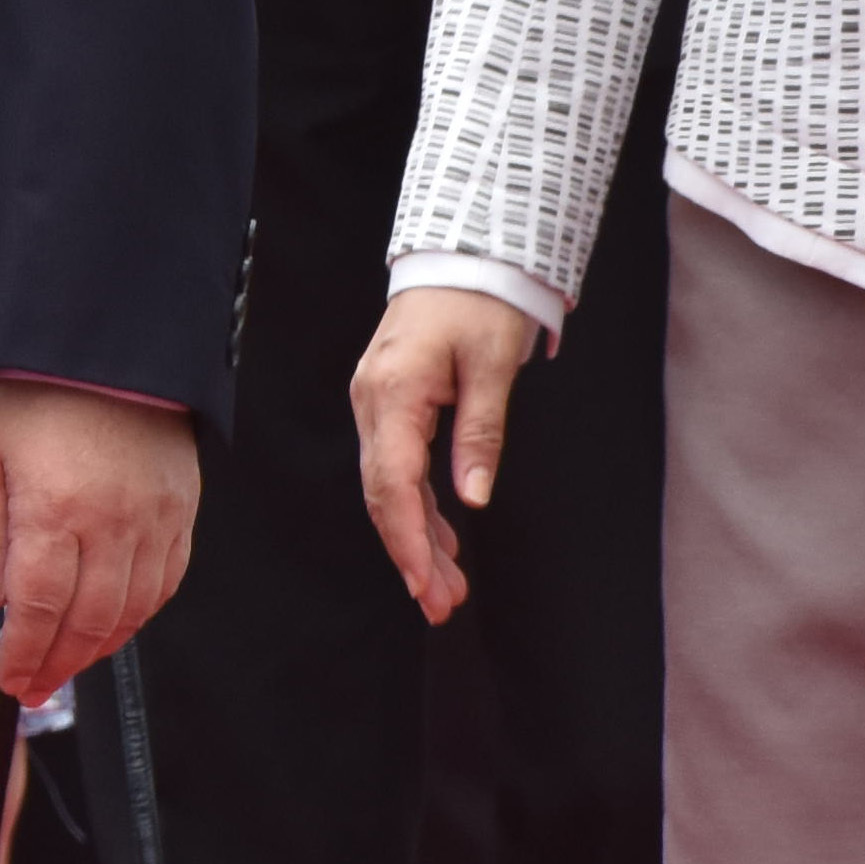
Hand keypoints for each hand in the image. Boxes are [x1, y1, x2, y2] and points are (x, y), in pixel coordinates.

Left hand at [0, 380, 194, 708]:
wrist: (107, 347)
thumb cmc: (40, 395)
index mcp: (52, 510)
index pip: (37, 608)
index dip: (24, 654)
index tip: (12, 679)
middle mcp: (108, 525)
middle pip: (86, 622)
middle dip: (57, 664)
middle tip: (36, 686)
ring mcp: (152, 522)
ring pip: (129, 613)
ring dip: (97, 650)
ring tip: (69, 664)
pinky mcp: (180, 515)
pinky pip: (164, 585)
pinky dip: (138, 617)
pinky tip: (115, 628)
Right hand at [351, 284, 540, 624]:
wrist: (462, 257)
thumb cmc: (479, 303)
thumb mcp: (492, 367)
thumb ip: (480, 434)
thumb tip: (472, 500)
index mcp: (394, 391)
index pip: (392, 482)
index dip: (407, 540)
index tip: (425, 587)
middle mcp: (372, 400)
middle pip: (383, 493)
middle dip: (411, 554)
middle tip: (442, 606)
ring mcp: (375, 402)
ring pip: (387, 486)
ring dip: (415, 537)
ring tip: (447, 589)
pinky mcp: (388, 403)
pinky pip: (395, 466)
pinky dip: (417, 507)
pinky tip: (441, 542)